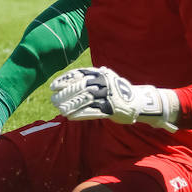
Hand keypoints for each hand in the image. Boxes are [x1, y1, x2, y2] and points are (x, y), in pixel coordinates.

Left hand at [50, 66, 178, 131]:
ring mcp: (108, 95)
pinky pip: (93, 111)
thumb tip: (66, 83)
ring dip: (71, 105)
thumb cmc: (116, 90)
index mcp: (100, 74)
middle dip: (65, 94)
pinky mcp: (111, 108)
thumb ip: (88, 79)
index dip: (65, 80)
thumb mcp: (104, 79)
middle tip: (53, 100)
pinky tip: (71, 117)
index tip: (53, 86)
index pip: (79, 75)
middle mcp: (103, 83)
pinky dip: (81, 114)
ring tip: (60, 110)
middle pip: (80, 87)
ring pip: (85, 100)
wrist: (138, 101)